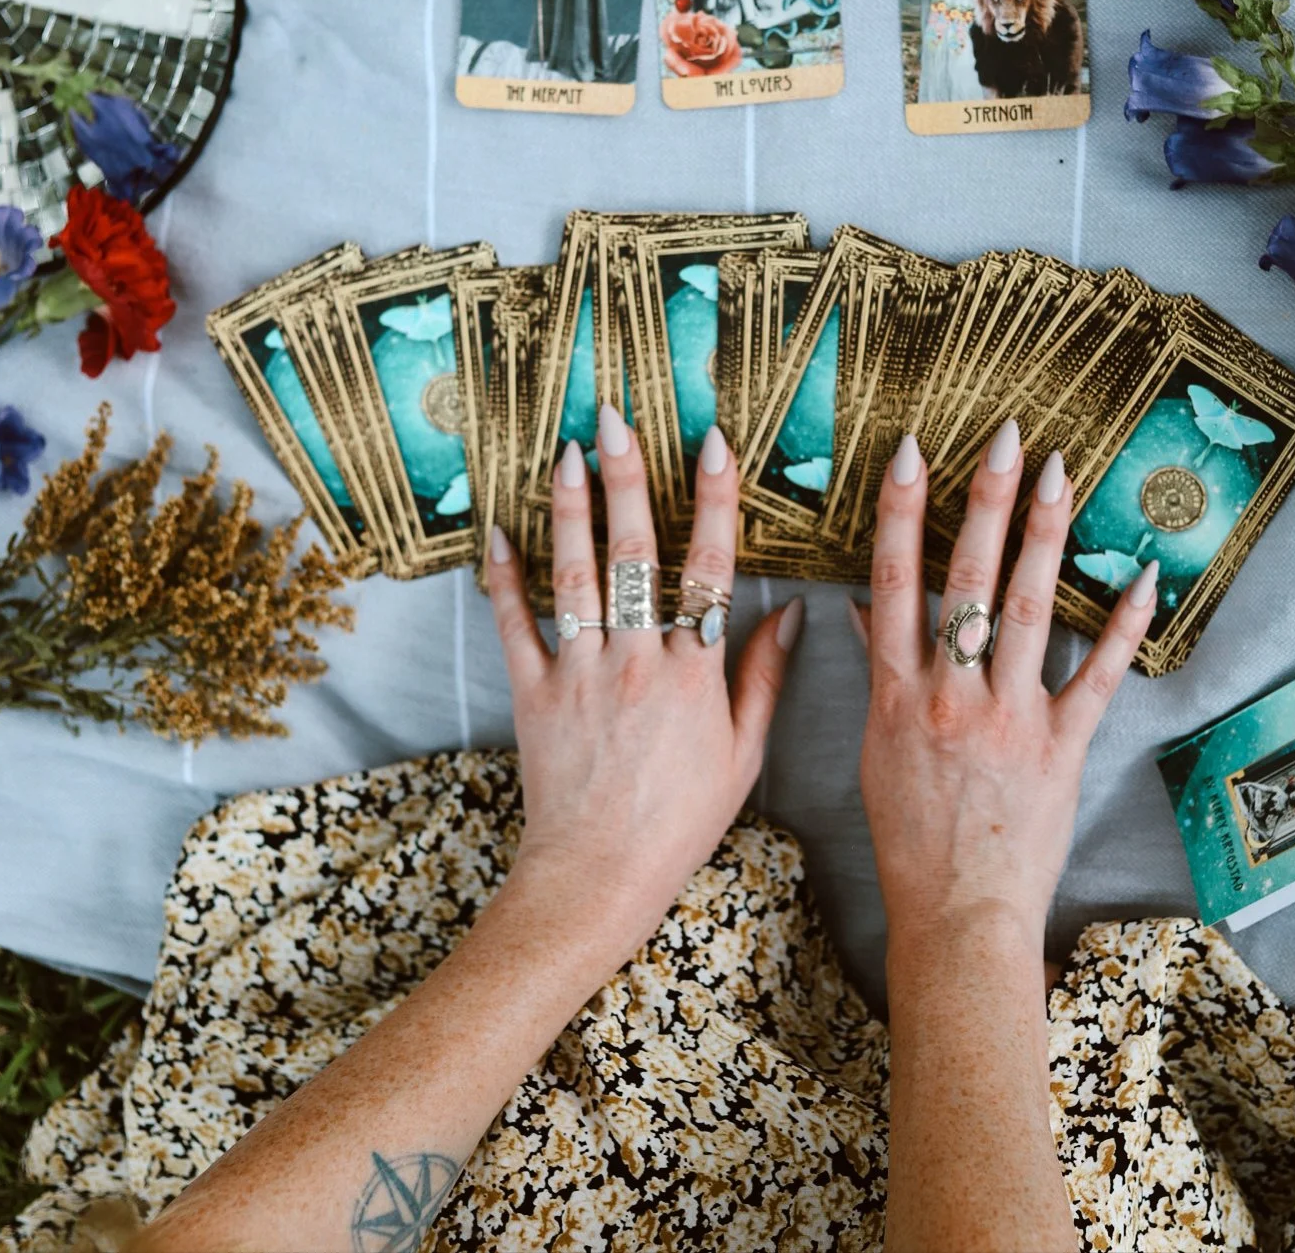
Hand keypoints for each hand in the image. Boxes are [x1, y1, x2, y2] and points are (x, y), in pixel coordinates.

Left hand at [486, 405, 801, 971]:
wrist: (598, 877)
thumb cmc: (679, 821)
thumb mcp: (742, 754)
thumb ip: (764, 676)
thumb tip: (794, 609)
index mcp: (695, 672)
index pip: (711, 567)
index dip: (715, 499)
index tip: (715, 442)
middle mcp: (636, 660)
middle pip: (634, 552)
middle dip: (626, 478)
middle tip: (615, 418)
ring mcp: (580, 674)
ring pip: (575, 575)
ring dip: (570, 508)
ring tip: (566, 451)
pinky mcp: (534, 693)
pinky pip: (516, 625)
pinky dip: (505, 578)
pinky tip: (501, 530)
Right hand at [856, 422, 1156, 960]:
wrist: (957, 917)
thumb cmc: (910, 837)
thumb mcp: (876, 749)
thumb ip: (879, 671)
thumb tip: (865, 608)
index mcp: (897, 693)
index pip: (893, 581)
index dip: (899, 511)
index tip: (909, 451)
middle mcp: (950, 695)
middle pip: (966, 579)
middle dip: (984, 501)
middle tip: (1005, 437)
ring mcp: (1009, 718)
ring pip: (1027, 609)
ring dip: (1044, 536)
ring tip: (1060, 472)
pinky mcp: (1061, 748)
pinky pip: (1095, 676)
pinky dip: (1120, 626)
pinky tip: (1140, 576)